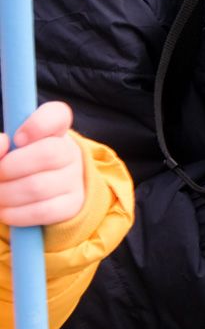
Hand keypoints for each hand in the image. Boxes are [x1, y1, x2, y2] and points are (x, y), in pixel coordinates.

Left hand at [0, 101, 85, 227]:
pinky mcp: (72, 204)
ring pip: (37, 187)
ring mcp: (73, 179)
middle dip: (10, 168)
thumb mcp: (10, 151)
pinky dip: (14, 213)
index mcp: (54, 130)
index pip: (57, 115)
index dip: (37, 124)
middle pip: (48, 154)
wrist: (49, 194)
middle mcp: (69, 151)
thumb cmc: (20, 166)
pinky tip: (5, 209)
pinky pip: (40, 211)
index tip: (17, 137)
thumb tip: (2, 143)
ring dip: (5, 194)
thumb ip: (1, 144)